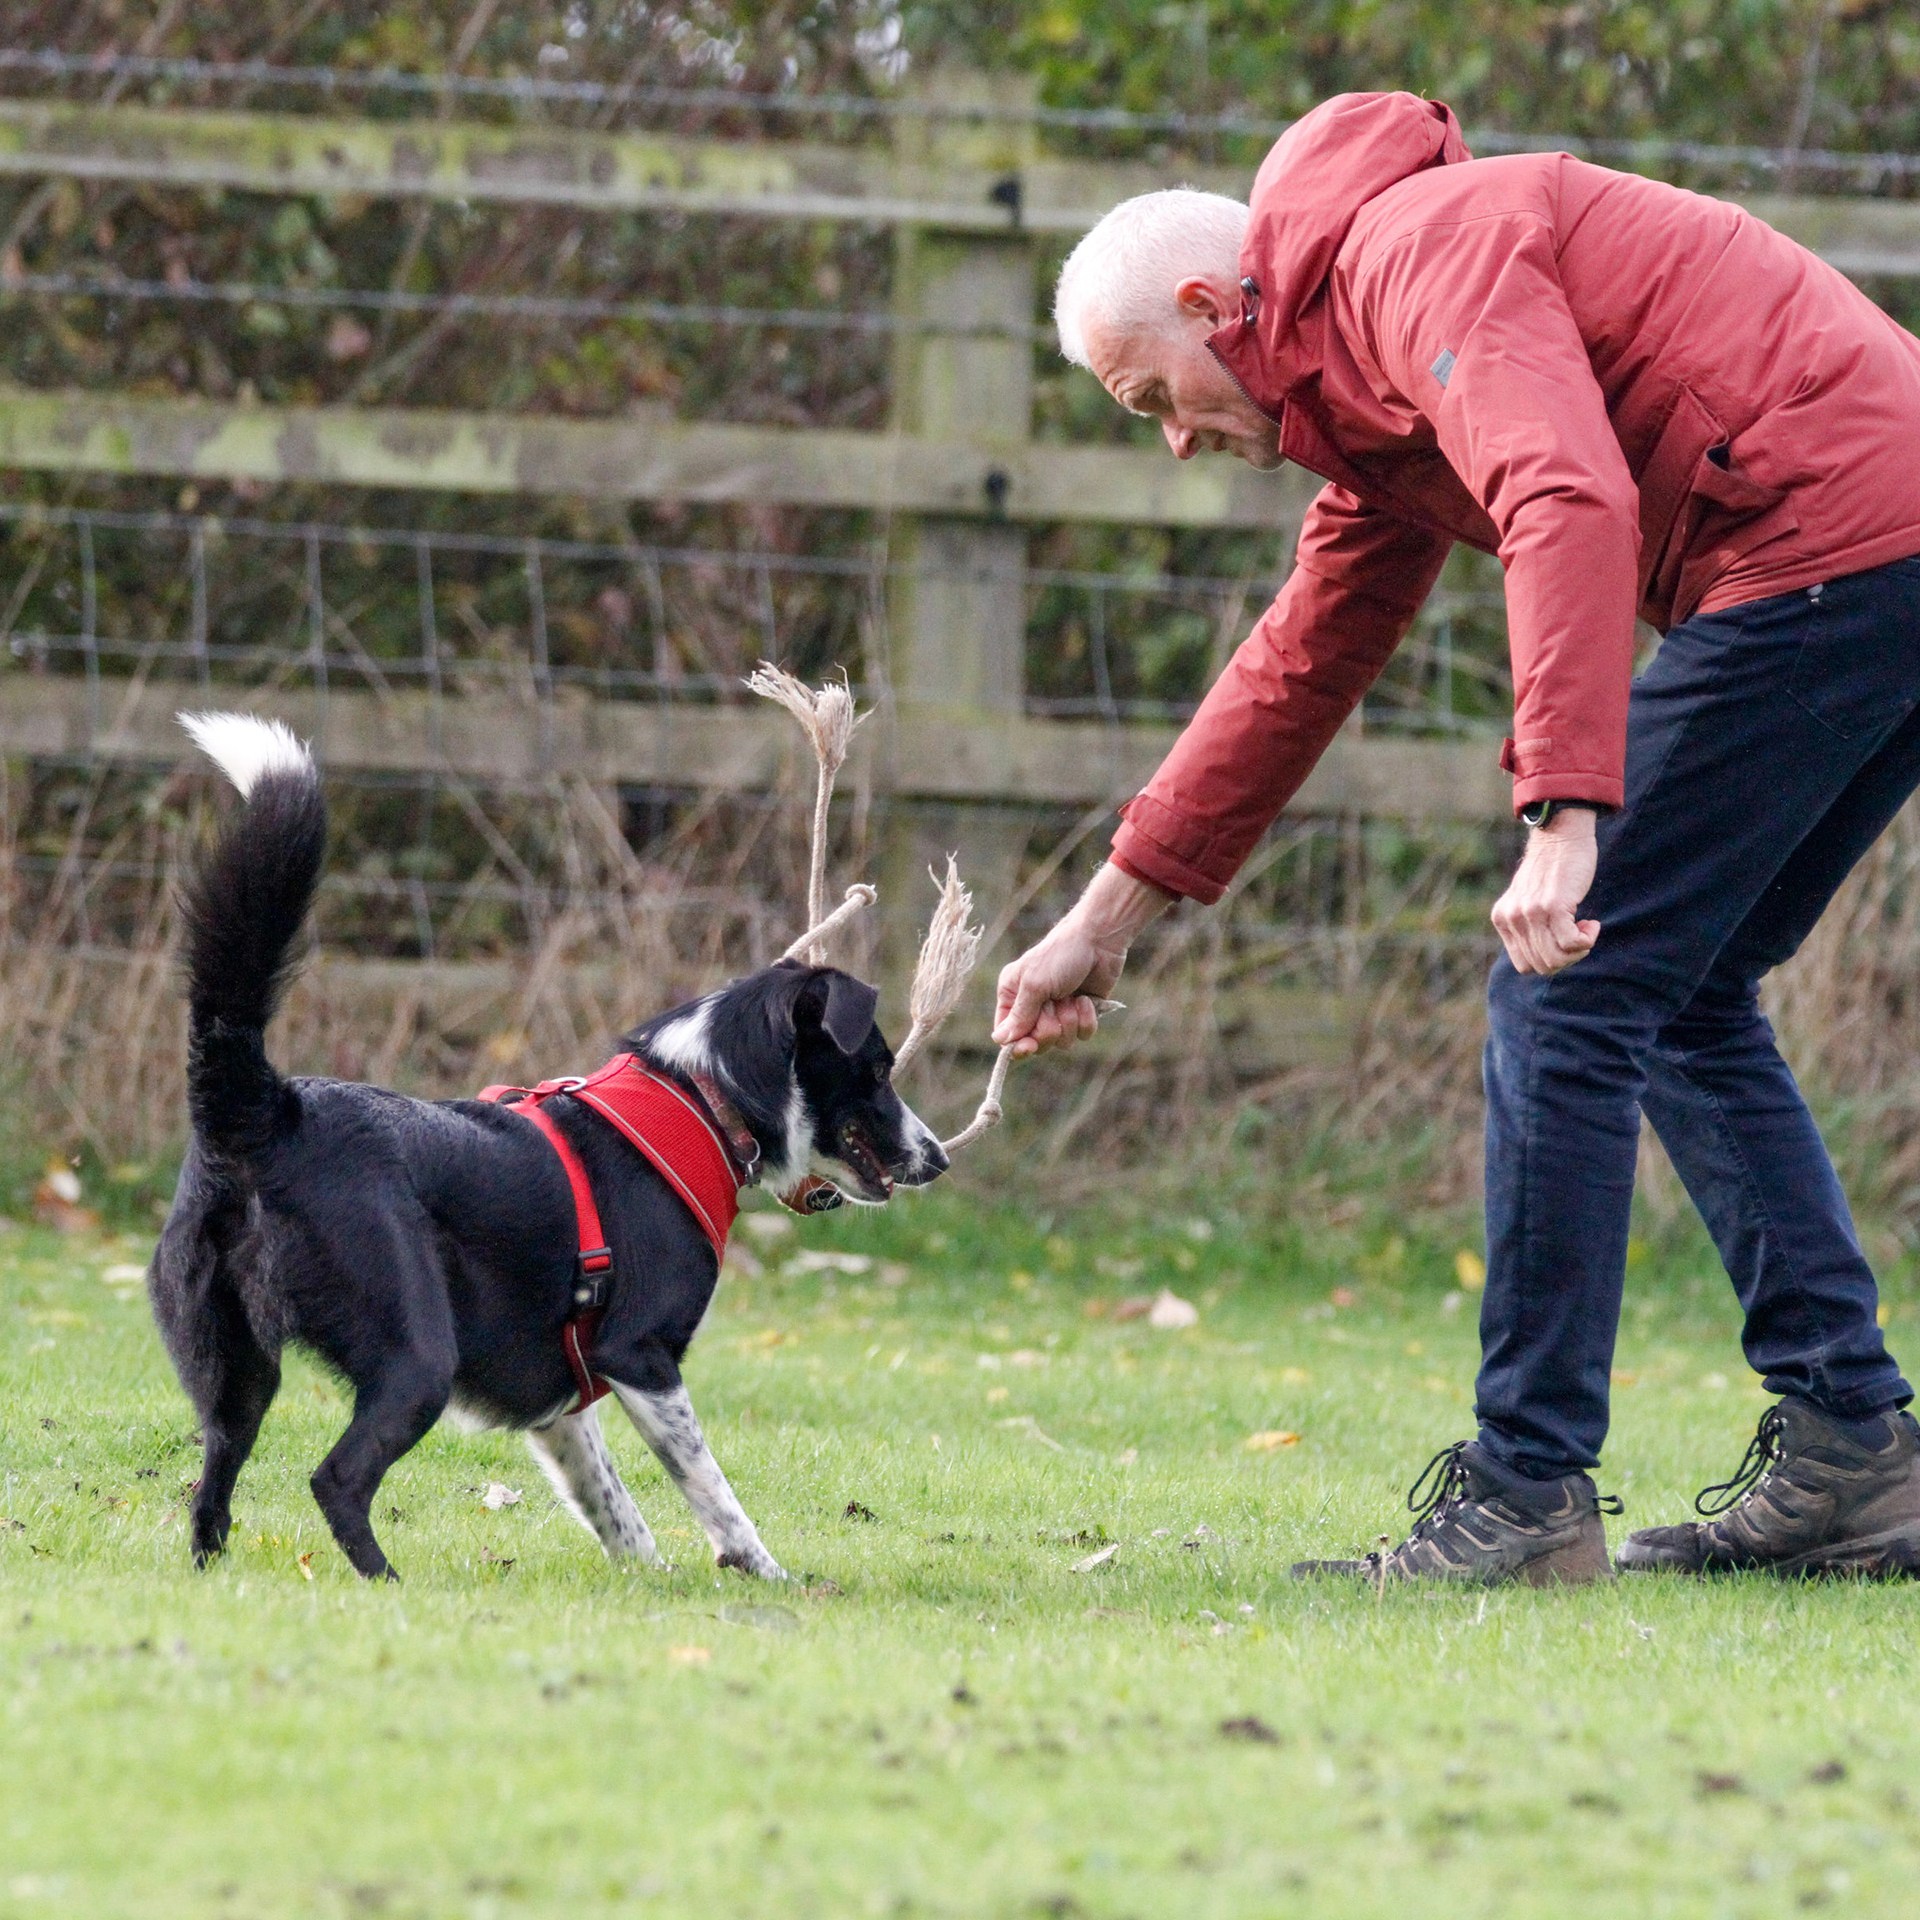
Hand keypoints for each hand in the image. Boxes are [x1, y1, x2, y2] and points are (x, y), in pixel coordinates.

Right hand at [992, 863, 1172, 1056]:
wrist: (1099, 940)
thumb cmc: (1060, 955)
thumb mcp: (1035, 985)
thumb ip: (1020, 1015)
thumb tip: (1001, 1041)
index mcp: (1013, 996)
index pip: (1007, 1034)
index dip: (1018, 1044)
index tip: (1029, 1046)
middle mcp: (1033, 1006)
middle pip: (1036, 1042)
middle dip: (1049, 1027)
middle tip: (1054, 1006)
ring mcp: (1059, 1011)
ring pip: (1061, 1041)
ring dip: (1069, 1020)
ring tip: (1072, 997)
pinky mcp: (1082, 1013)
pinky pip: (1082, 1035)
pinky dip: (1086, 1018)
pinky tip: (1086, 999)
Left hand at [1491, 808, 1600, 974]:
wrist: (1560, 835)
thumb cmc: (1551, 869)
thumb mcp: (1527, 900)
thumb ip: (1526, 925)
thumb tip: (1545, 961)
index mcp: (1502, 919)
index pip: (1525, 965)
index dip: (1549, 960)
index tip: (1562, 941)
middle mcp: (1512, 918)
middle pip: (1542, 966)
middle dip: (1567, 958)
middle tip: (1578, 934)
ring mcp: (1530, 913)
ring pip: (1556, 959)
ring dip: (1579, 950)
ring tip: (1585, 927)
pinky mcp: (1553, 906)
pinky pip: (1572, 944)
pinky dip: (1587, 939)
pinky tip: (1591, 923)